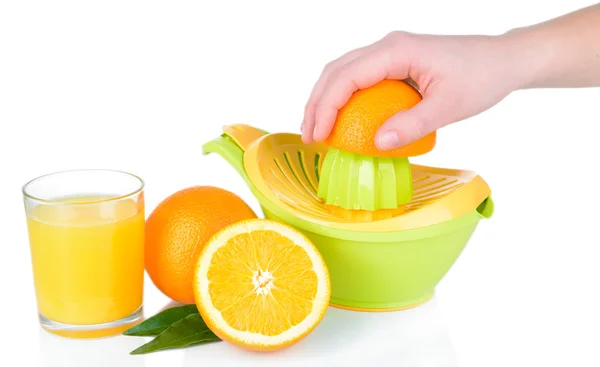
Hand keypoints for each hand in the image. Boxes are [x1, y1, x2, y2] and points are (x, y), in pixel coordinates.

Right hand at [300, 31, 525, 149]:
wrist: (503, 60)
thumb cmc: (482, 77)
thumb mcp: (449, 106)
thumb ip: (413, 124)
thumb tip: (377, 144)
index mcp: (397, 50)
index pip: (347, 76)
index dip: (326, 107)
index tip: (318, 135)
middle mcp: (388, 46)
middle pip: (336, 70)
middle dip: (316, 103)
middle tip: (309, 136)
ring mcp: (390, 52)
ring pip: (343, 71)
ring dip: (326, 98)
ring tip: (316, 128)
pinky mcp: (395, 62)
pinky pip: (359, 77)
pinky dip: (343, 97)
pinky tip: (341, 118)